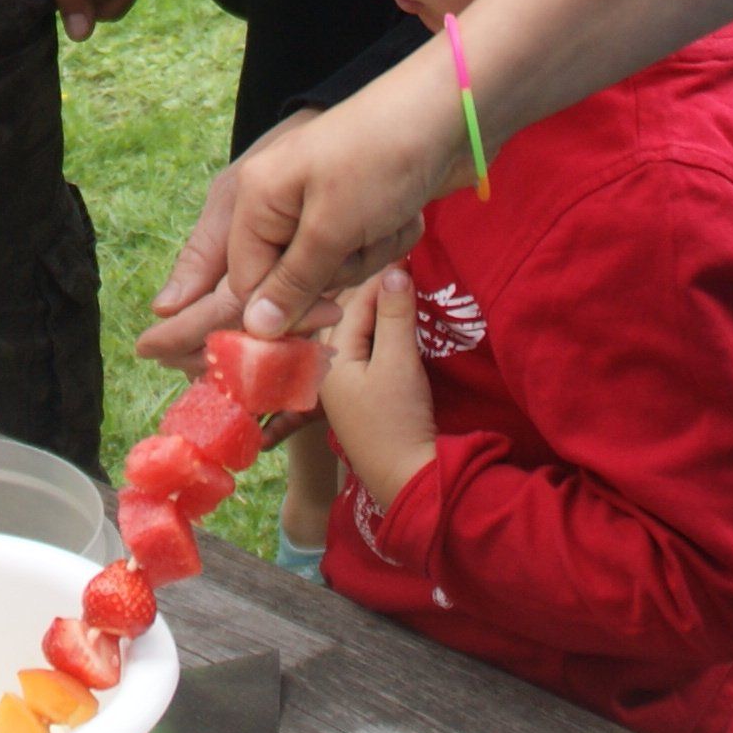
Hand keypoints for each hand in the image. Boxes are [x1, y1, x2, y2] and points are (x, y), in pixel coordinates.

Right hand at [147, 73, 454, 351]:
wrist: (451, 112)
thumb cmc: (382, 162)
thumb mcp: (331, 228)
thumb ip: (291, 281)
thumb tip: (254, 329)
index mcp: (256, 196)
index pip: (247, 281)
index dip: (286, 306)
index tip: (331, 309)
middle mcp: (281, 199)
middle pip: (294, 277)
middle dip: (339, 269)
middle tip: (364, 235)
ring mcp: (324, 201)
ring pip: (336, 267)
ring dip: (371, 253)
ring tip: (390, 216)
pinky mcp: (361, 206)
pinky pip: (365, 249)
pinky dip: (391, 237)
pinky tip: (406, 210)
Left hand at [317, 267, 437, 512]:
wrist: (407, 478)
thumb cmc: (398, 420)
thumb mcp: (399, 362)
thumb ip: (394, 315)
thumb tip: (394, 268)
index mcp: (326, 356)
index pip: (352, 303)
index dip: (381, 278)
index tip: (405, 255)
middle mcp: (325, 367)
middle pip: (348, 315)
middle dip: (373, 292)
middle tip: (404, 266)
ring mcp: (340, 383)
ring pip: (355, 333)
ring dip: (376, 313)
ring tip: (403, 289)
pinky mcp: (357, 395)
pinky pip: (364, 350)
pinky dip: (378, 334)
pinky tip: (394, 324)